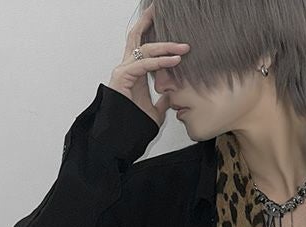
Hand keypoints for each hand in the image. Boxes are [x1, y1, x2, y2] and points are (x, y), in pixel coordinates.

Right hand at [108, 2, 189, 126]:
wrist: (122, 136)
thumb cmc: (133, 124)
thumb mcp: (155, 111)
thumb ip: (163, 102)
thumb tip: (171, 97)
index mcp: (134, 71)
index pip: (142, 46)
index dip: (151, 32)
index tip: (164, 24)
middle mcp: (127, 66)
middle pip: (138, 37)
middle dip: (148, 22)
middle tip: (159, 10)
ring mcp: (123, 69)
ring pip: (145, 49)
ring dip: (166, 46)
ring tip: (183, 46)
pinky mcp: (122, 76)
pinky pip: (144, 65)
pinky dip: (160, 62)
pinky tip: (174, 60)